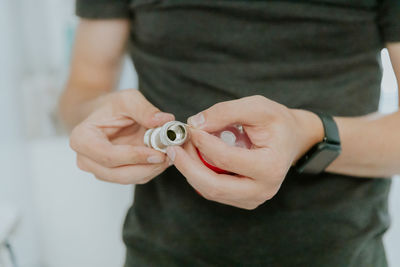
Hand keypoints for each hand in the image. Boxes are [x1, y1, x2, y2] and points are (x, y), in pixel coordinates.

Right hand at [70, 90, 174, 183]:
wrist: (103, 114)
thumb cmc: (111, 106)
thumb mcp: (128, 99)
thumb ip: (145, 109)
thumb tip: (164, 121)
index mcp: (82, 139)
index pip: (108, 156)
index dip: (134, 157)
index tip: (157, 153)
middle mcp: (85, 159)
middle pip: (118, 174)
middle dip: (147, 167)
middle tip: (169, 156)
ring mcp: (98, 170)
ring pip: (128, 179)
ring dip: (151, 170)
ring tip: (170, 155)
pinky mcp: (112, 175)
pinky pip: (134, 178)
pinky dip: (150, 170)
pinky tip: (163, 158)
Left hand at [167, 95, 323, 208]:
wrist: (292, 139)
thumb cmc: (277, 122)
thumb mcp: (256, 106)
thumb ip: (224, 112)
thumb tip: (194, 124)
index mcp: (270, 167)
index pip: (225, 158)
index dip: (202, 142)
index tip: (190, 127)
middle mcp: (263, 190)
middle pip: (213, 186)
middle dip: (187, 166)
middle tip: (172, 148)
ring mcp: (253, 199)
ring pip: (210, 191)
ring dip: (191, 170)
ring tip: (182, 149)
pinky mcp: (243, 199)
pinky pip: (214, 191)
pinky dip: (199, 175)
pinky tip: (193, 158)